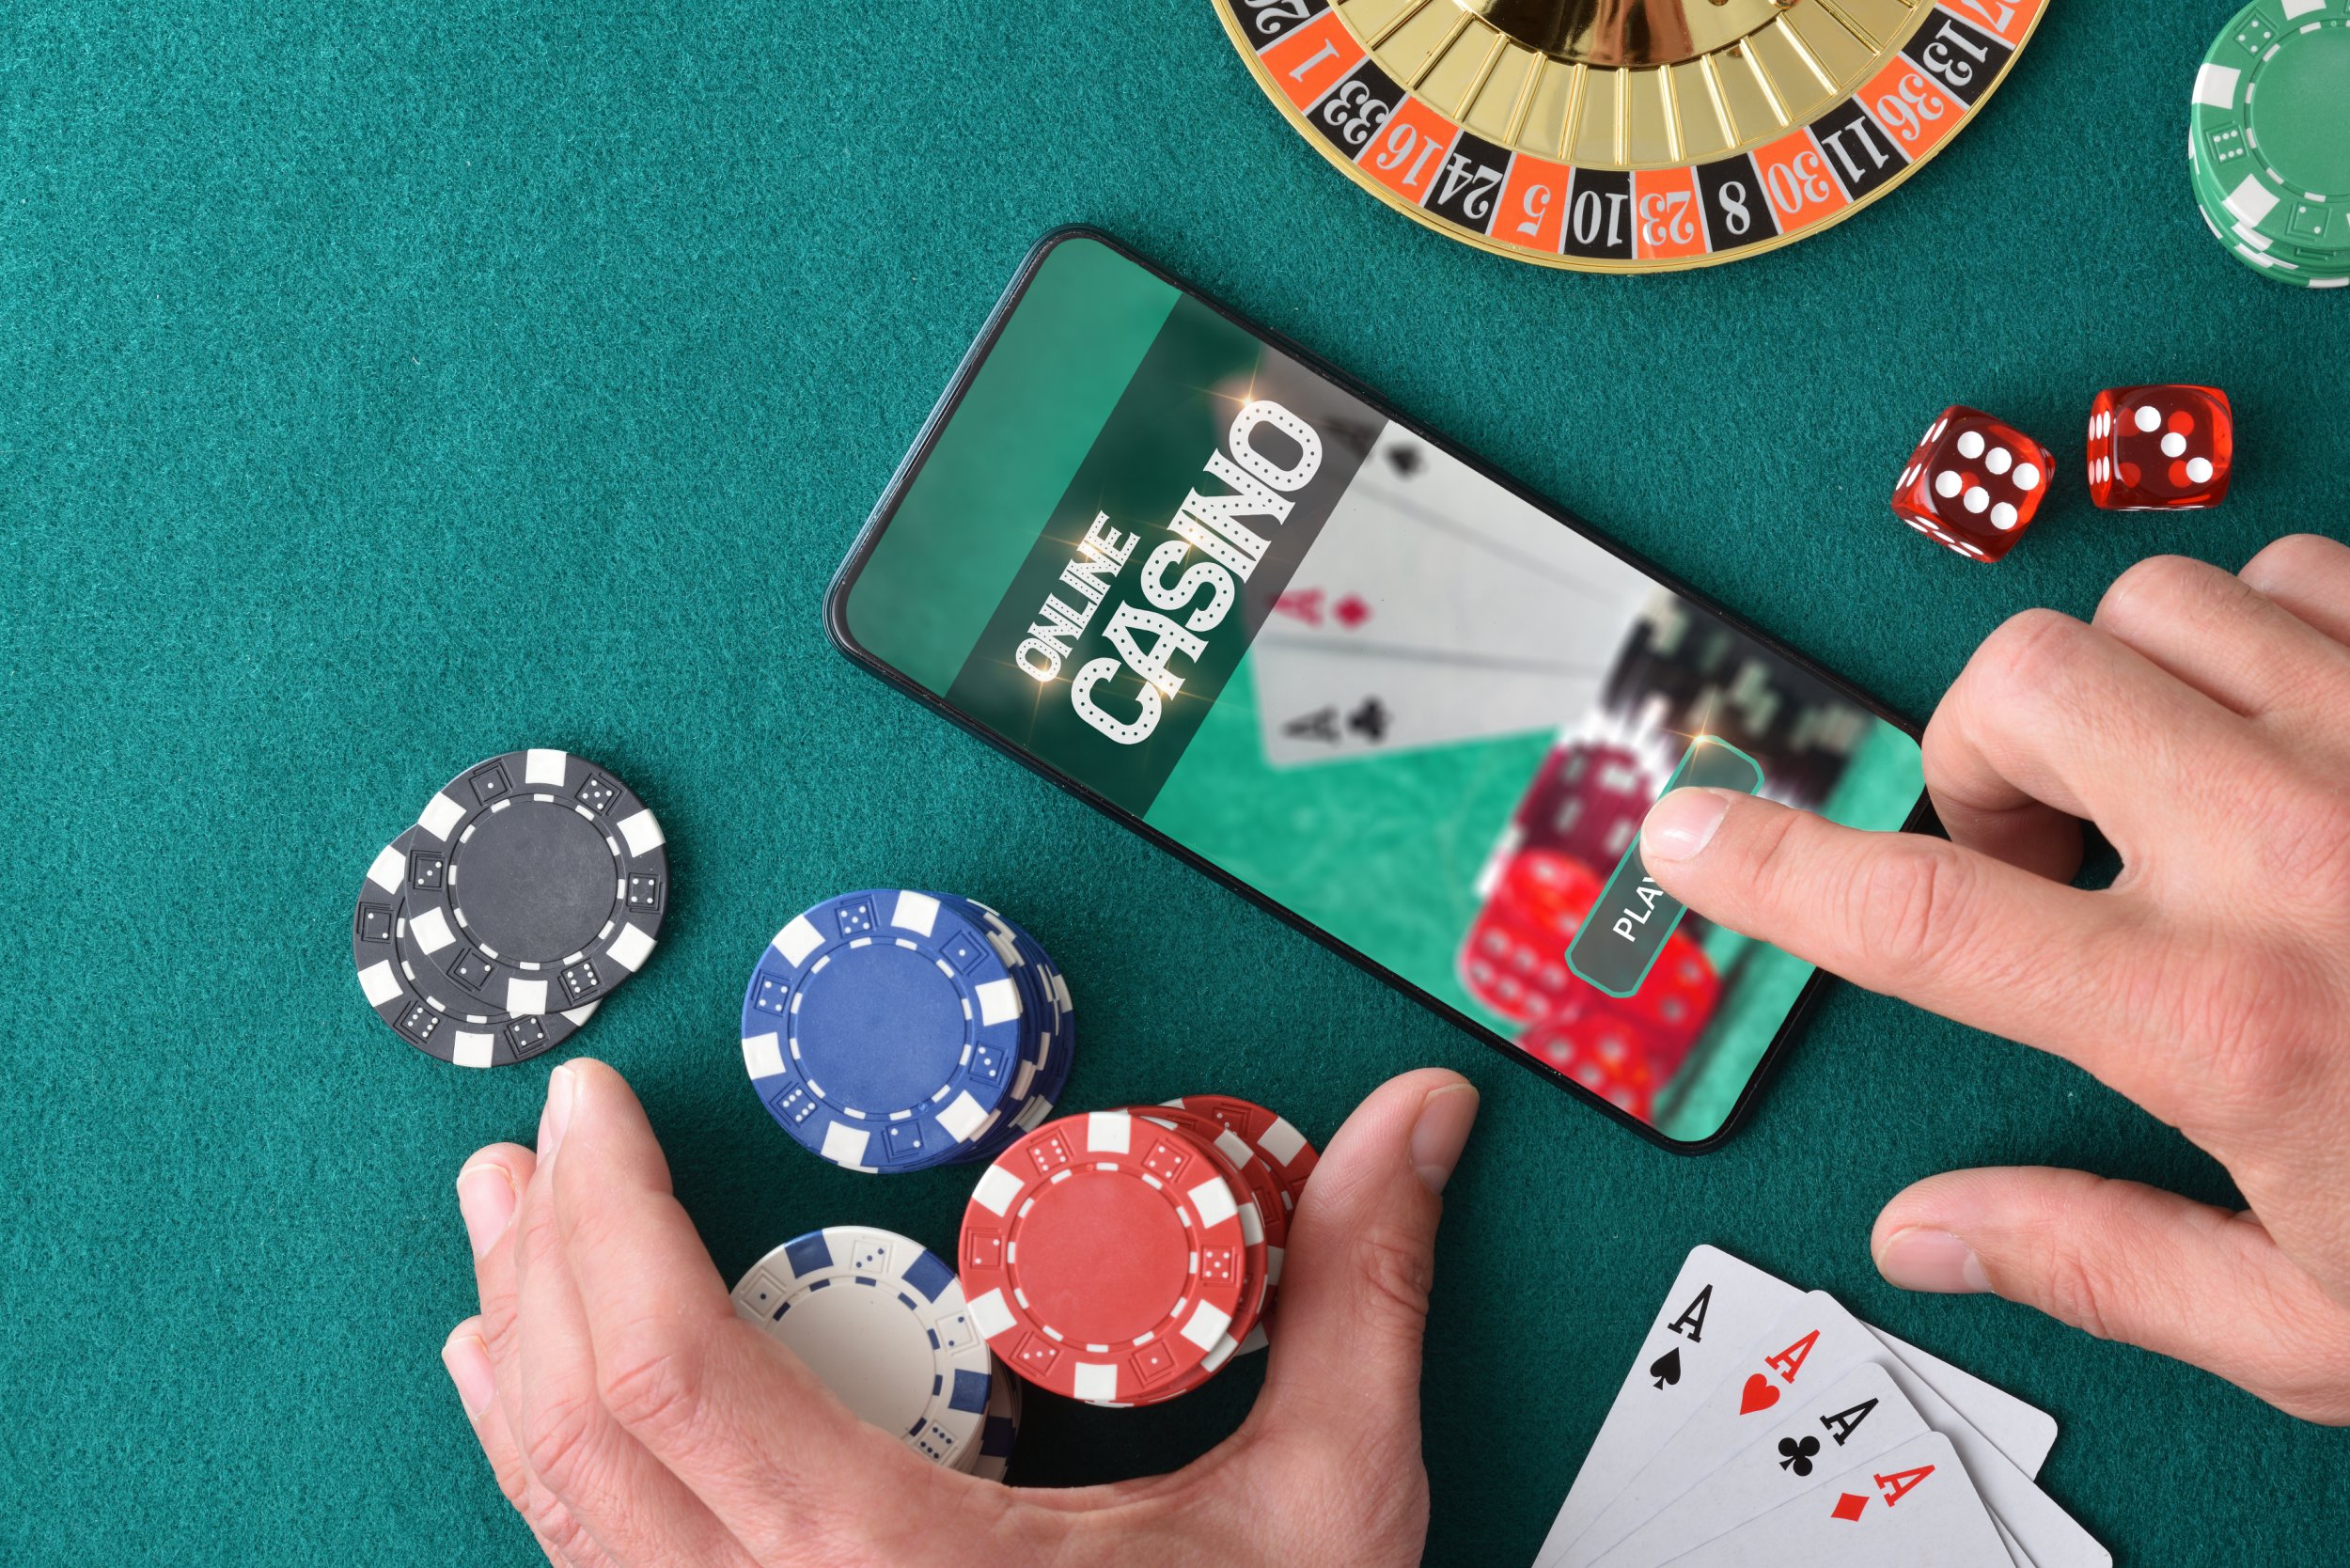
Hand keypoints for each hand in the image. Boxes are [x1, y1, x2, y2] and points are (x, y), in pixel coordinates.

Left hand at [441, 1059, 1480, 1565]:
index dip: (606, 1222)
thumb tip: (1414, 1117)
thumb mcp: (1327, 1516)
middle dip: (536, 1266)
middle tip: (532, 1142)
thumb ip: (1356, 1299)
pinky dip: (550, 1479)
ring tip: (500, 1242)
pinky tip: (534, 1416)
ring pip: (562, 1525)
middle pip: (579, 1437)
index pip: (673, 1374)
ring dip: (520, 1361)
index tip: (598, 1107)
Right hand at [1640, 534, 2349, 1423]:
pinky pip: (2307, 573)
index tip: (1690, 830)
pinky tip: (2298, 735)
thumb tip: (1924, 1232)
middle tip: (2041, 849)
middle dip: (1989, 751)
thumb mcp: (2325, 1326)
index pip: (1922, 917)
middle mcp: (2300, 848)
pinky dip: (2261, 635)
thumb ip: (2099, 1260)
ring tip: (2180, 793)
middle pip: (2028, 684)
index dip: (1773, 866)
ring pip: (2157, 600)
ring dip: (2125, 690)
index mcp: (2227, 1021)